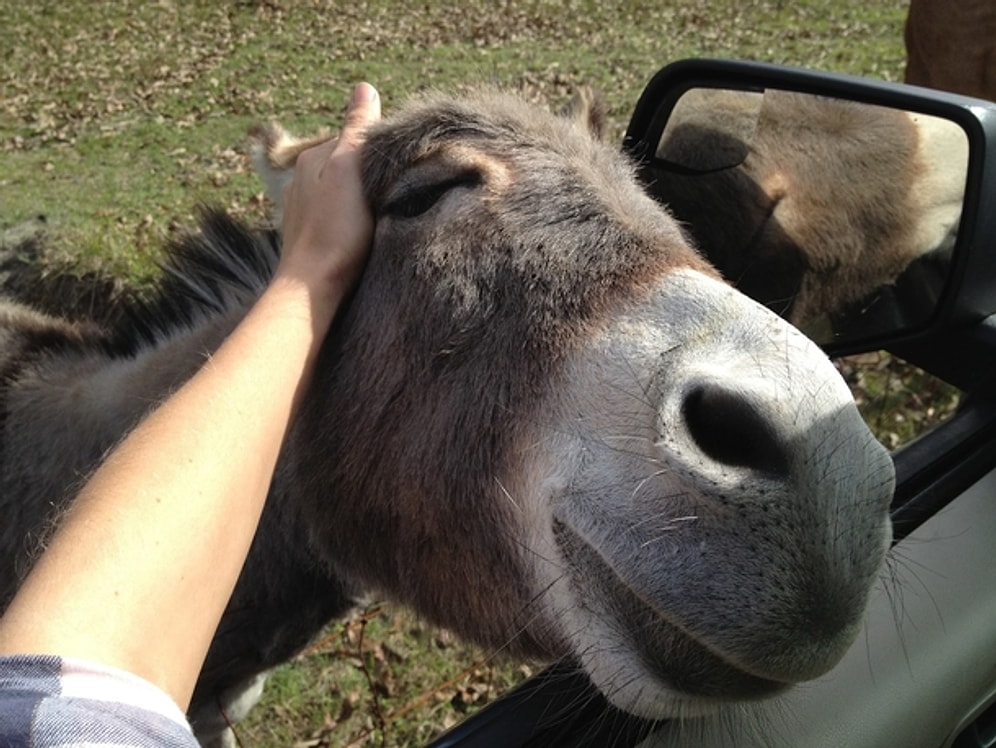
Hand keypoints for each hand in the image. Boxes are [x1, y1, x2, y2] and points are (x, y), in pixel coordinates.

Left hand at [277, 82, 381, 315]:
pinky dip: (350, 220)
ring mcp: (302, 211)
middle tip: (395, 192)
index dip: (380, 150)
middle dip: (369, 175)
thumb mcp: (350, 169)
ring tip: (382, 215)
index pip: (354, 139)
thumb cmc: (336, 231)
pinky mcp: (308, 238)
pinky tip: (363, 234)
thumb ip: (357, 130)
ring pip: (341, 193)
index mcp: (312, 158)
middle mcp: (301, 180)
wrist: (313, 289)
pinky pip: (335, 218)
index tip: (401, 167)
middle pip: (347, 165)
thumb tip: (364, 87)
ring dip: (361, 199)